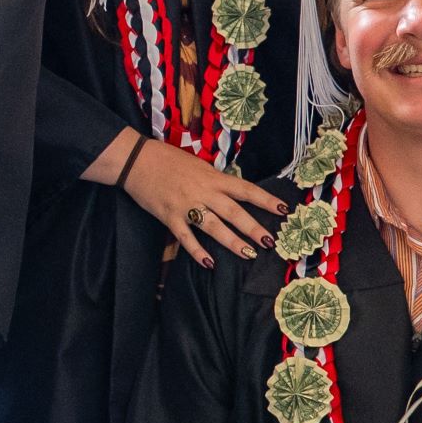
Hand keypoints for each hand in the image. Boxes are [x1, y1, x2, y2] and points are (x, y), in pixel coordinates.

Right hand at [117, 138, 283, 266]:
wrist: (137, 161)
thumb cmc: (168, 160)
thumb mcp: (198, 165)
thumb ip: (215, 180)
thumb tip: (233, 193)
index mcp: (213, 177)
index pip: (246, 190)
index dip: (266, 200)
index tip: (284, 210)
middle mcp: (203, 192)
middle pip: (234, 212)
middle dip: (254, 228)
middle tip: (270, 242)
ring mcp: (186, 206)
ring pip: (214, 227)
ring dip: (232, 242)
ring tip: (249, 254)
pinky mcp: (169, 217)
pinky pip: (186, 237)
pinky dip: (197, 251)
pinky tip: (209, 263)